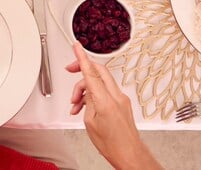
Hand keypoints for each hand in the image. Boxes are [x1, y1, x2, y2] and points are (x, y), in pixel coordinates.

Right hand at [66, 42, 160, 169]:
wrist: (129, 155)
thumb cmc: (112, 144)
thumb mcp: (90, 121)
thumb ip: (88, 101)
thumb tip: (87, 90)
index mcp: (106, 101)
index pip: (91, 72)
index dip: (82, 57)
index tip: (77, 46)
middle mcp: (116, 97)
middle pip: (98, 71)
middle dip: (83, 68)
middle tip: (71, 70)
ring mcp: (122, 99)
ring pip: (100, 81)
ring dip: (85, 88)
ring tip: (76, 104)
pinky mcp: (123, 103)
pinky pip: (106, 91)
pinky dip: (94, 95)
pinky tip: (85, 107)